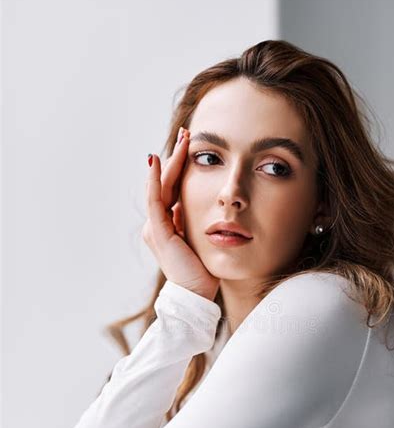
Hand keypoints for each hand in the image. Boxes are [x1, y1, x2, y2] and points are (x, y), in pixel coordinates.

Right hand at [142, 128, 219, 301]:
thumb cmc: (204, 270)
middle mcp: (157, 224)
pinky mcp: (159, 232)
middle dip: (177, 157)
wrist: (197, 294)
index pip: (173, 188)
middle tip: (188, 133)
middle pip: (166, 182)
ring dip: (171, 162)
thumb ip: (196, 220)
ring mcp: (155, 227)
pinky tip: (158, 162)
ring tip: (184, 141)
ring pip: (161, 186)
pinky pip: (155, 200)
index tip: (193, 144)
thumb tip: (202, 202)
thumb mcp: (201, 238)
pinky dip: (155, 180)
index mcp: (167, 224)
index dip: (182, 166)